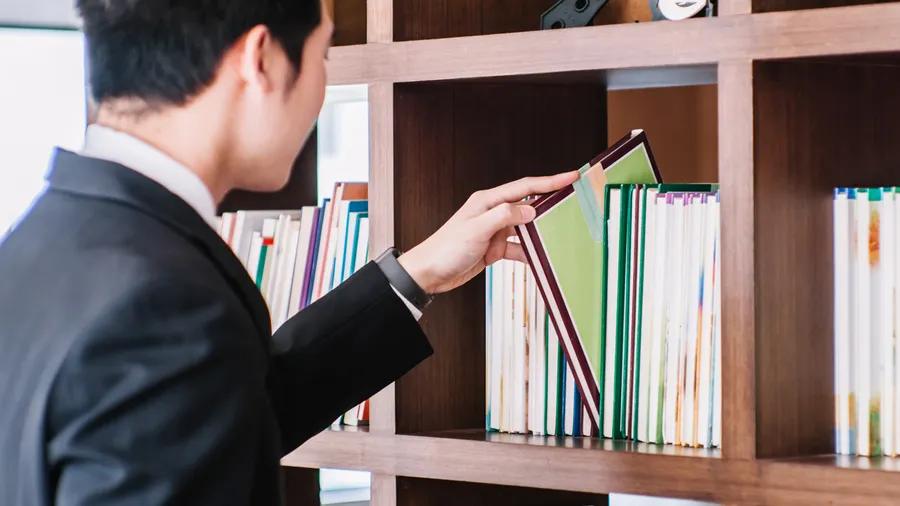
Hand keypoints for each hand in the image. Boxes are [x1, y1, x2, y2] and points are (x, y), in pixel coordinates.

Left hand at [398, 171, 579, 294]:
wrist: (429, 273)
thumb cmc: (445, 249)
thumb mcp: (476, 229)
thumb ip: (504, 217)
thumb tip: (530, 211)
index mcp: (487, 201)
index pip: (524, 187)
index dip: (549, 181)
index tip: (570, 177)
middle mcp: (492, 213)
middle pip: (528, 206)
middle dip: (550, 207)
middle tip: (573, 206)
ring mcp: (494, 231)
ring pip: (525, 229)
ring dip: (540, 233)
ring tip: (561, 235)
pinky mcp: (494, 248)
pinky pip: (518, 248)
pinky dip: (529, 253)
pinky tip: (540, 258)